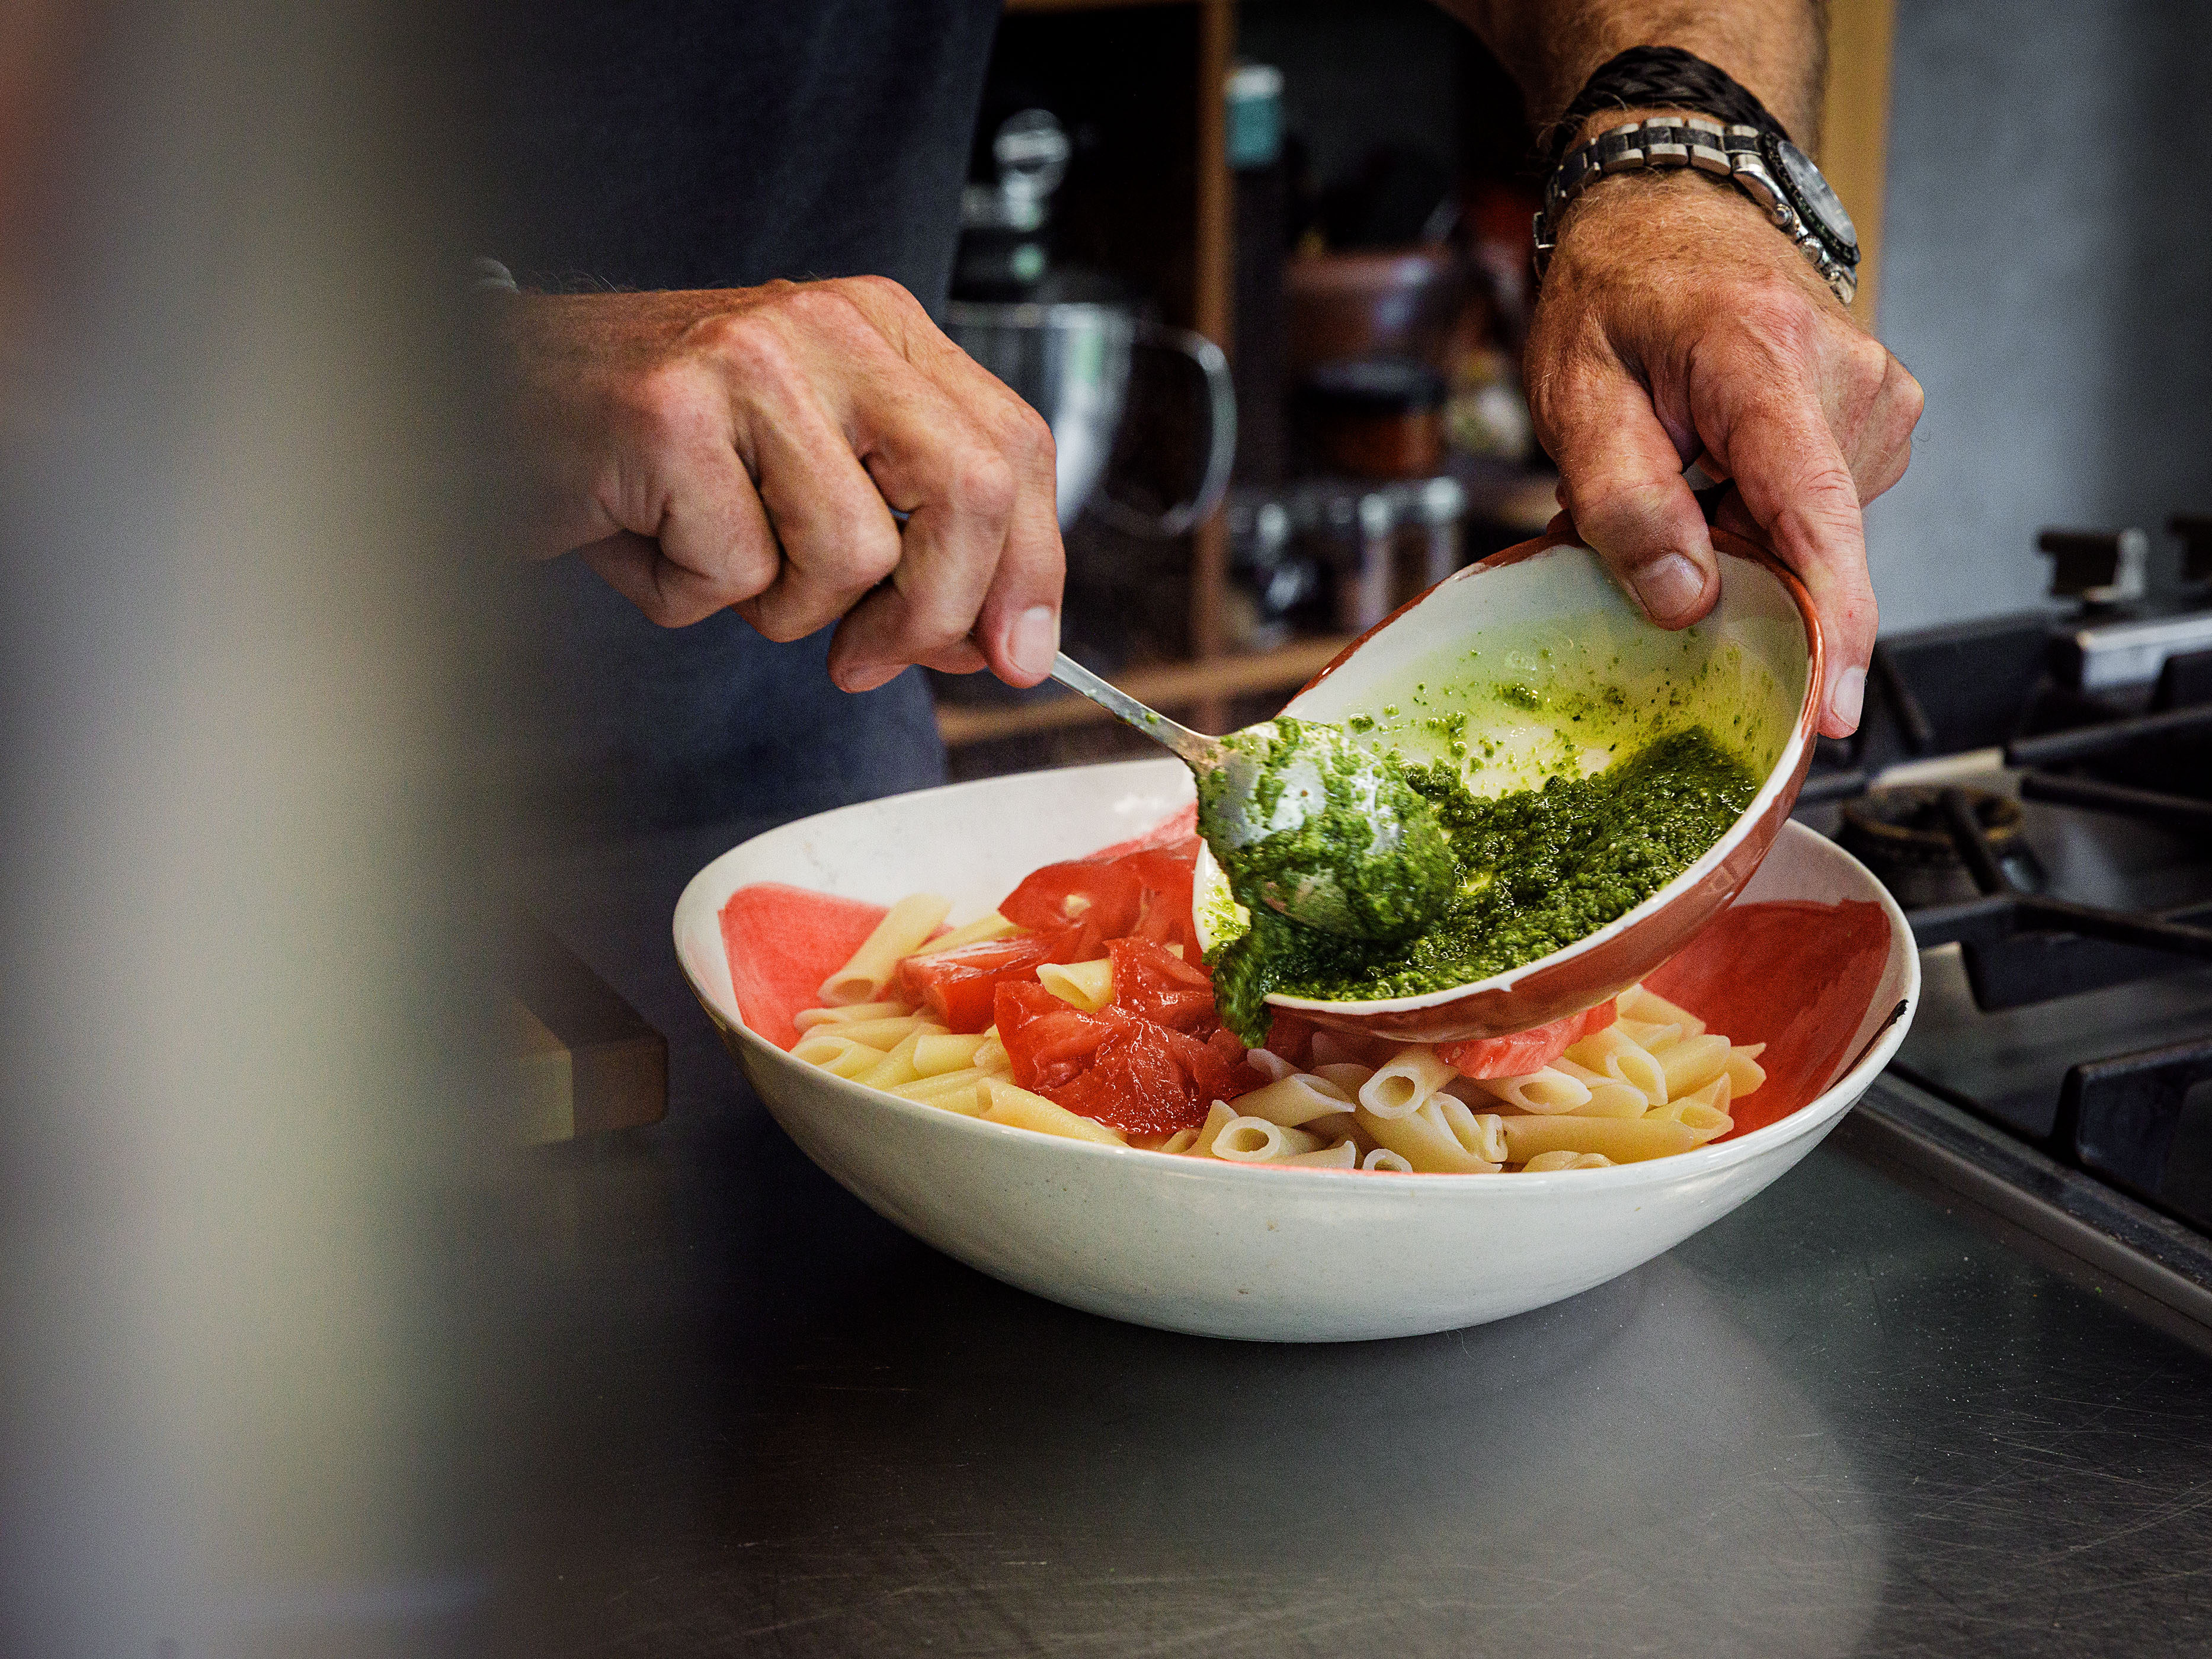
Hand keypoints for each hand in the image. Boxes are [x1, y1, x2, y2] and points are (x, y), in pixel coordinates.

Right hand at [497, 276, 1064, 691]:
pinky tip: (647, 537)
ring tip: (714, 557)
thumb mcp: (809, 482)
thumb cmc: (655, 450)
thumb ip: (913, 546)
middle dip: (936, 612)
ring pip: (852, 552)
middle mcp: (830, 327)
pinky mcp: (673, 416)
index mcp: (880, 328)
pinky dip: (689, 593)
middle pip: (971, 490)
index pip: (1014, 446)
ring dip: (784, 606)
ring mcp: (751, 362)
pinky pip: (739, 570)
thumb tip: (997, 641)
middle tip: (869, 658)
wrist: (495, 400)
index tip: (1016, 651)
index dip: (1031, 566)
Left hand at [1524, 165, 1923, 736]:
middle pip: (1810, 541)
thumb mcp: (1576, 397)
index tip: (1832, 708)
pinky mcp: (1878, 422)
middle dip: (1735, 571)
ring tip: (1687, 473)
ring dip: (1743, 538)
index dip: (1830, 623)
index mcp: (1764, 360)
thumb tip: (1684, 600)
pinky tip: (1724, 470)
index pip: (1814, 513)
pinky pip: (1822, 512)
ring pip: (1815, 534)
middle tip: (1655, 522)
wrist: (1671, 213)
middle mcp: (1847, 377)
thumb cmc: (1618, 296)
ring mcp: (1876, 399)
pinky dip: (1765, 515)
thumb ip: (1624, 503)